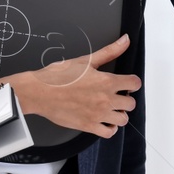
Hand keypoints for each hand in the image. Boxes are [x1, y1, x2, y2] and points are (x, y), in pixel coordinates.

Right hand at [0, 36, 139, 137]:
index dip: (132, 82)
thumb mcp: (86, 60)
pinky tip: (105, 121)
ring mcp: (98, 115)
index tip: (127, 83)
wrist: (39, 92)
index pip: (134, 84)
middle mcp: (106, 99)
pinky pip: (109, 133)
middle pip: (131, 103)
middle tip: (116, 95)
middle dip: (126, 98)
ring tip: (111, 108)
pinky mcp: (89, 126)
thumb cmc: (58, 76)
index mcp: (107, 81)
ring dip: (119, 113)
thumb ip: (109, 51)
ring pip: (123, 119)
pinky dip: (110, 128)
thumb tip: (125, 40)